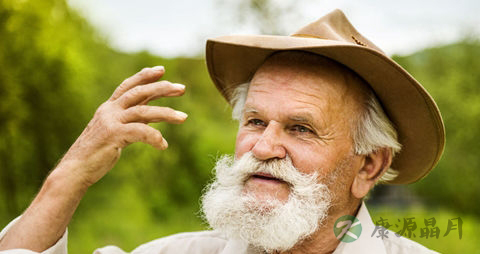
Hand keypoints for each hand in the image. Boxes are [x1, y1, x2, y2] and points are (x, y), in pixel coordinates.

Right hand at [58, 66, 186, 186]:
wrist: (75, 169)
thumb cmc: (97, 153)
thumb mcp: (115, 131)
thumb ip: (131, 120)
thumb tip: (152, 115)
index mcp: (109, 108)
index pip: (128, 86)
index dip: (145, 76)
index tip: (162, 70)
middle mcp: (109, 110)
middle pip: (139, 92)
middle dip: (162, 88)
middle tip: (182, 89)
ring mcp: (110, 121)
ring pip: (144, 111)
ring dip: (166, 113)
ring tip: (183, 118)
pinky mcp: (113, 135)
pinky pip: (141, 132)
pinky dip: (155, 137)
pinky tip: (163, 145)